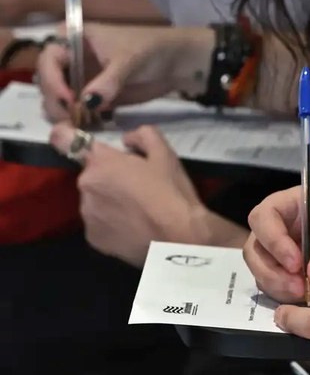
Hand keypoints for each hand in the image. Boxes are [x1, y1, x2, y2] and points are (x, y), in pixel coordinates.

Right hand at [37, 23, 211, 121]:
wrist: (177, 64)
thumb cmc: (151, 50)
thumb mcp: (128, 61)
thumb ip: (108, 81)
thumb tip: (86, 101)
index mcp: (73, 38)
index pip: (49, 59)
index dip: (53, 80)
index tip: (68, 99)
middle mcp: (72, 59)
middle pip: (48, 82)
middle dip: (56, 101)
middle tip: (72, 119)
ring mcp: (83, 80)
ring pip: (61, 100)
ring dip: (66, 114)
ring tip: (82, 125)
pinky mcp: (97, 99)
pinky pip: (80, 112)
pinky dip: (82, 121)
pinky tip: (92, 127)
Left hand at [49, 124, 204, 265]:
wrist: (179, 239)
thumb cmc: (172, 193)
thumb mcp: (166, 154)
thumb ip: (143, 136)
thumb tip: (127, 140)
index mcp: (101, 162)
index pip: (64, 139)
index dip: (65, 135)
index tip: (70, 137)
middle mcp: (86, 185)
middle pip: (92, 176)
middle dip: (109, 179)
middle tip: (137, 189)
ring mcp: (88, 214)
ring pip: (95, 202)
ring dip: (109, 203)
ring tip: (137, 214)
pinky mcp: (94, 238)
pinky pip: (99, 225)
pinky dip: (112, 226)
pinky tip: (132, 229)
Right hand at [244, 187, 309, 302]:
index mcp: (299, 204)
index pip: (265, 217)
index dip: (272, 240)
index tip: (296, 262)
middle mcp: (291, 229)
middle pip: (257, 250)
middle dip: (272, 273)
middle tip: (299, 289)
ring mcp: (297, 255)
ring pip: (267, 274)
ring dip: (283, 289)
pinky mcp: (308, 278)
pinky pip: (287, 291)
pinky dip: (300, 299)